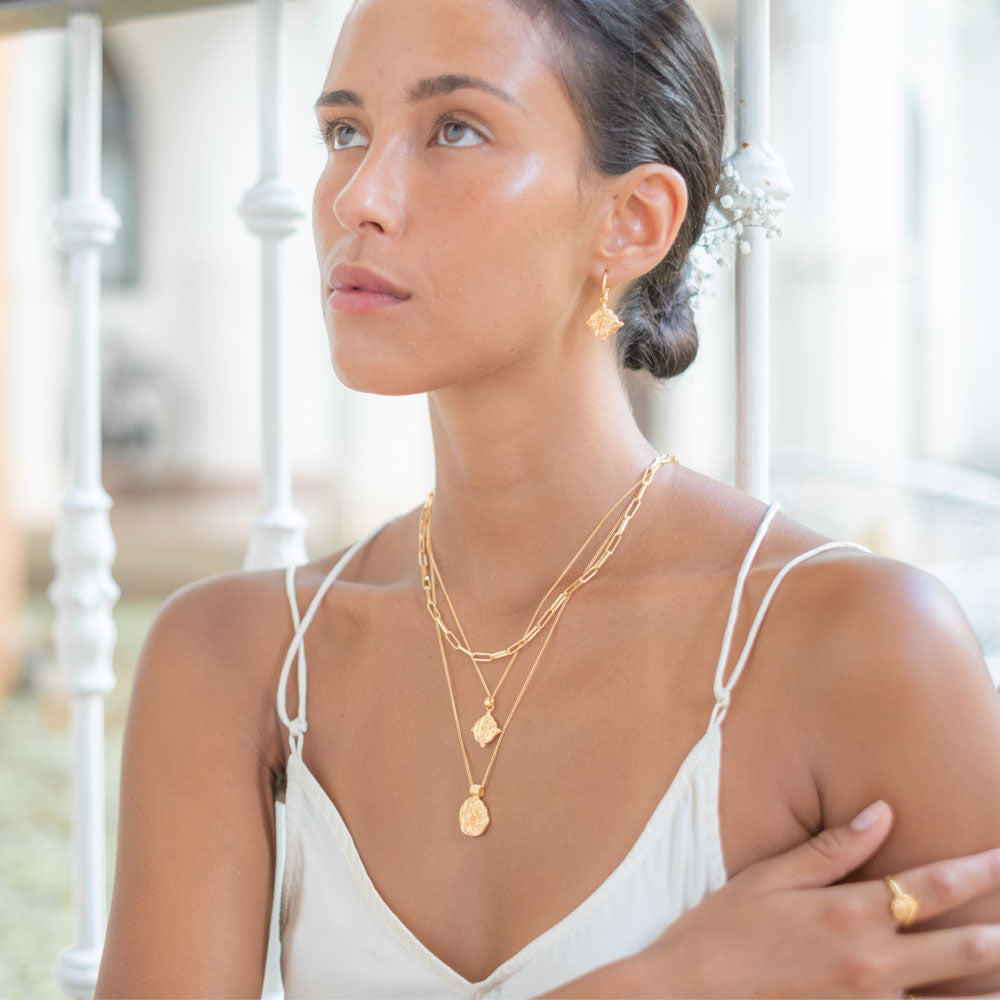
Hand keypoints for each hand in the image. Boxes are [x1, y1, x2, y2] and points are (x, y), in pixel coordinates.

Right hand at [642, 801, 999, 997]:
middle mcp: (872, 964)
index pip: (933, 886)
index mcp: (849, 914)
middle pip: (964, 949)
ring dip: (988, 986)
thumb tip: (882, 813)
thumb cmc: (721, 932)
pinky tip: (959, 999)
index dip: (981, 870)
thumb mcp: (768, 878)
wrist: (686, 997)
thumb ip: (831, 849)